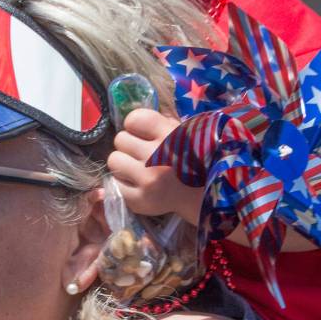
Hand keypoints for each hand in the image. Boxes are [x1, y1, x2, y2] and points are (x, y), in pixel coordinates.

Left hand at [108, 109, 201, 223]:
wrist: (206, 195)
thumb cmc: (194, 159)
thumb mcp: (184, 133)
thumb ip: (160, 123)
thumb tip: (133, 120)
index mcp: (169, 135)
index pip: (133, 119)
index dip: (135, 125)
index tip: (143, 133)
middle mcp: (157, 156)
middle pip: (120, 139)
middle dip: (130, 145)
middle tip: (142, 154)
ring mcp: (147, 180)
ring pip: (114, 160)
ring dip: (124, 163)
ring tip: (138, 169)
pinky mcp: (140, 200)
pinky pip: (115, 183)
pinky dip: (124, 183)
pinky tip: (138, 184)